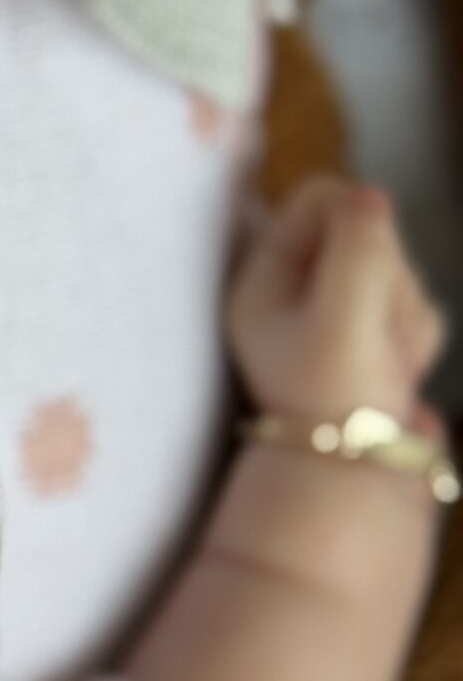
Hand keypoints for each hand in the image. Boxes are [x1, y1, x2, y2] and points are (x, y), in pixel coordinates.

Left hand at [228, 176, 447, 432]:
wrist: (354, 485)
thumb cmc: (334, 401)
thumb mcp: (341, 313)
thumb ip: (357, 245)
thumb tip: (369, 196)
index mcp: (264, 279)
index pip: (320, 194)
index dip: (355, 218)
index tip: (363, 267)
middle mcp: (295, 293)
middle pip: (369, 228)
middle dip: (389, 275)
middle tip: (372, 331)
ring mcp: (338, 315)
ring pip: (401, 269)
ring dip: (405, 312)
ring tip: (381, 363)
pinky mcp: (374, 341)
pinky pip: (417, 309)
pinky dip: (416, 340)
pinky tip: (395, 376)